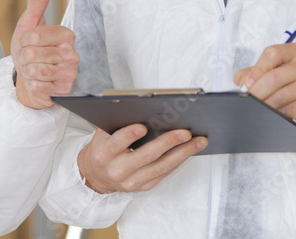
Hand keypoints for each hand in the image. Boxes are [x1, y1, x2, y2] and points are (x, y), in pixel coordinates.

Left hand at [11, 0, 78, 108]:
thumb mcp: (29, 23)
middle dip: (24, 57)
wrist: (28, 77)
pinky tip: (38, 82)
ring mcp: (70, 73)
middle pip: (33, 54)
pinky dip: (31, 85)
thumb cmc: (30, 49)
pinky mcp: (64, 91)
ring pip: (35, 70)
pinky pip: (37, 86)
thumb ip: (38, 0)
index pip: (34, 35)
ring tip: (33, 69)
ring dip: (27, 71)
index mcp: (66, 35)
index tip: (28, 43)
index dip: (24, 40)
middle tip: (30, 58)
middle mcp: (72, 54)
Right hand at [77, 125, 206, 193]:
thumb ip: (119, 122)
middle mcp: (117, 170)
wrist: (97, 175)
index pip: (117, 143)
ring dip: (182, 153)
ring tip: (198, 141)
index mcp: (104, 153)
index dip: (129, 135)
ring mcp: (131, 181)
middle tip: (186, 132)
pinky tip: (189, 150)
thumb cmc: (104, 148)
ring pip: (160, 167)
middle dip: (168, 142)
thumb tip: (144, 107)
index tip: (142, 126)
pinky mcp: (143, 187)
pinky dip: (179, 161)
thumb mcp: (103, 133)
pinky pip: (164, 173)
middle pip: (146, 156)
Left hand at [234, 43, 295, 140]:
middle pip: (274, 77)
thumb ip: (256, 75)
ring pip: (280, 95)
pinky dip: (279, 115)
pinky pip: (290, 110)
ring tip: (261, 110)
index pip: (272, 53)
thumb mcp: (278, 77)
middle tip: (248, 101)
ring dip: (266, 106)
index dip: (257, 69)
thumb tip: (242, 82)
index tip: (247, 84)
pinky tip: (279, 116)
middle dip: (257, 92)